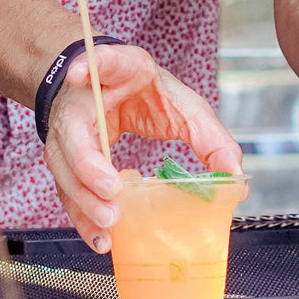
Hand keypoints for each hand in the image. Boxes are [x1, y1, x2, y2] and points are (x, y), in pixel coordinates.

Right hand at [43, 44, 241, 252]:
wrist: (113, 90)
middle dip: (88, 163)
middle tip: (113, 189)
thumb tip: (234, 180)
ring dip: (84, 198)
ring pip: (64, 167)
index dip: (91, 64)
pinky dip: (82, 216)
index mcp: (119, 71)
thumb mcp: (183, 105)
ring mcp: (68, 130)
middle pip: (73, 130)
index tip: (81, 73)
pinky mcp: (65, 160)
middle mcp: (85, 99)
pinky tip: (100, 237)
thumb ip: (210, 137)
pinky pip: (68, 191)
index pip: (104, 61)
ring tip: (110, 222)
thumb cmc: (148, 94)